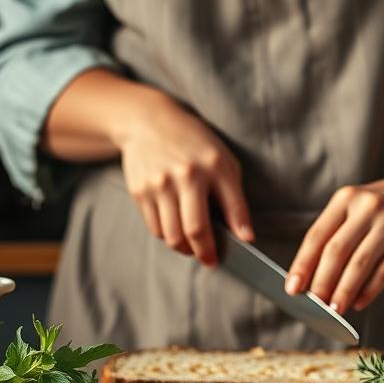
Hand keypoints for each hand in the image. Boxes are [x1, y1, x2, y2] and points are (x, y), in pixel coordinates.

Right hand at [117, 97, 252, 265]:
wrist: (148, 122)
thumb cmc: (193, 144)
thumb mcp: (222, 160)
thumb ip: (234, 196)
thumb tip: (244, 235)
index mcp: (213, 166)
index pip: (232, 208)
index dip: (239, 233)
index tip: (242, 248)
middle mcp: (185, 175)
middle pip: (195, 230)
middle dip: (206, 253)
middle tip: (210, 260)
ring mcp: (159, 184)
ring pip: (172, 236)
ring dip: (185, 249)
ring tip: (192, 247)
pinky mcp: (140, 191)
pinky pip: (155, 228)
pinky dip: (167, 236)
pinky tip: (175, 230)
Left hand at [286, 169, 383, 311]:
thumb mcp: (361, 207)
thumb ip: (340, 234)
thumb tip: (316, 278)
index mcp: (347, 198)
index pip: (317, 236)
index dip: (302, 265)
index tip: (292, 289)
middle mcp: (368, 207)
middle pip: (336, 251)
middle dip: (321, 282)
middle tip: (314, 305)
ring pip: (360, 263)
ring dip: (344, 291)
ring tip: (334, 310)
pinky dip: (370, 290)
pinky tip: (359, 303)